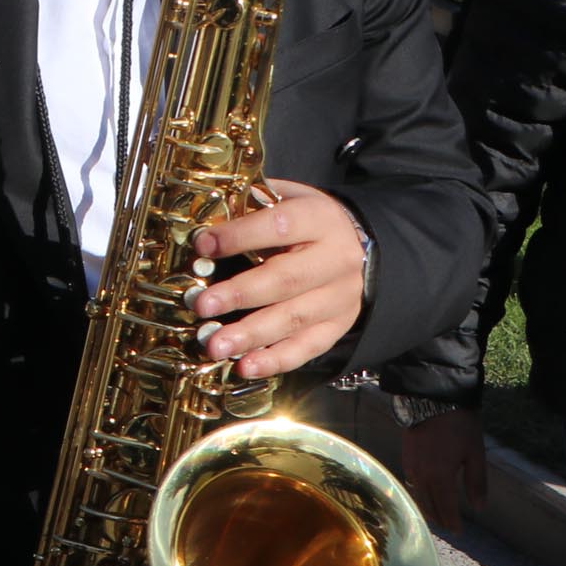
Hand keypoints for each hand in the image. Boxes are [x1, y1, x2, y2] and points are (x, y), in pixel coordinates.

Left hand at [188, 180, 368, 379]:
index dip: (240, 236)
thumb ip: (252, 203)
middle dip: (240, 294)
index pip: (279, 225)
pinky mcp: (338, 325)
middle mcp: (335, 259)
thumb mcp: (288, 198)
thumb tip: (202, 216)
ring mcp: (339, 297)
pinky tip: (245, 366)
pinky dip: (276, 360)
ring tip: (216, 345)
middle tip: (202, 305)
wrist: (362, 244)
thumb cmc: (308, 220)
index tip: (203, 245)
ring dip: (251, 335)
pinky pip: (308, 347)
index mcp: (319, 219)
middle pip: (286, 279)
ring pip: (295, 319)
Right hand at [401, 406, 488, 534]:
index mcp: (441, 477)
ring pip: (418, 496)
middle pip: (430, 505)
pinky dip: (419, 494)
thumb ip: (477, 482)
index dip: (453, 522)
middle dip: (440, 518)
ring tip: (437, 515)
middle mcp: (422, 476)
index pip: (446, 507)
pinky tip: (425, 493)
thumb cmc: (459, 426)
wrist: (432, 400)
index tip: (459, 531)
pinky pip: (411, 483)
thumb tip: (479, 508)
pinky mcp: (405, 458)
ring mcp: (411, 466)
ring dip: (428, 508)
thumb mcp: (475, 454)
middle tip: (450, 527)